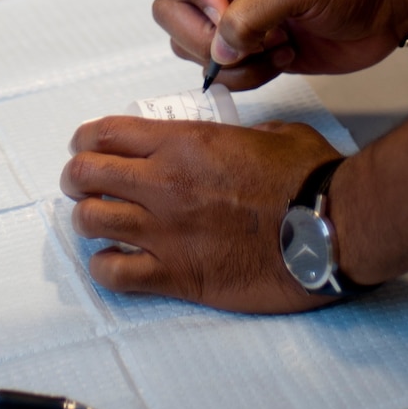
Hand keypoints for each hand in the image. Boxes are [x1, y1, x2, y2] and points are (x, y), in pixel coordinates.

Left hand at [61, 113, 340, 310]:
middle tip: (86, 184)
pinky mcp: (176, 275)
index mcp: (184, 144)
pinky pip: (114, 273)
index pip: (106, 133)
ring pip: (90, 221)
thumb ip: (236, 134)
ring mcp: (165, 232)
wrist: (328, 230)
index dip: (87, 139)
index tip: (88, 147)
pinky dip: (106, 266)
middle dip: (78, 177)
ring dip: (89, 219)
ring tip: (101, 221)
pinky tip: (116, 260)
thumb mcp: (271, 134)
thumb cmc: (307, 182)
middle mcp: (164, 184)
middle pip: (85, 175)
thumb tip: (229, 141)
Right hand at [149, 0, 407, 90]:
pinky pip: (223, 69)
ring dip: (231, 59)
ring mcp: (235, 12)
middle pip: (171, 10)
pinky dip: (248, 73)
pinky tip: (284, 57)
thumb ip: (250, 12)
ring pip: (192, 45)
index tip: (222, 9)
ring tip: (274, 46)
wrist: (388, 6)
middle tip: (246, 41)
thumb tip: (220, 47)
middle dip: (205, 35)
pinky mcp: (250, 45)